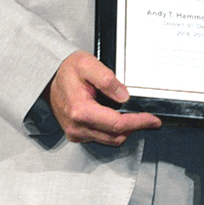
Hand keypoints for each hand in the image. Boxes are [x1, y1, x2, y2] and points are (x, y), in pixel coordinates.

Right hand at [44, 51, 160, 144]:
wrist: (49, 78)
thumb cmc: (67, 71)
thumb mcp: (88, 64)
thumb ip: (107, 79)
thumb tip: (123, 96)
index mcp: (80, 111)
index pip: (117, 124)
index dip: (139, 122)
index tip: (154, 120)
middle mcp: (77, 126)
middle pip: (116, 136)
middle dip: (135, 127)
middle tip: (147, 117)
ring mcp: (76, 132)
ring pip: (111, 140)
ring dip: (124, 130)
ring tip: (131, 115)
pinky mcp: (77, 134)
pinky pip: (102, 137)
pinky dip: (113, 130)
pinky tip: (115, 117)